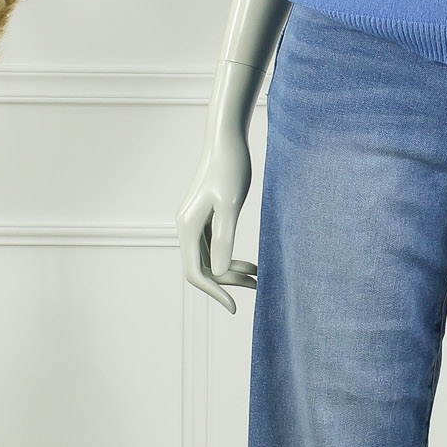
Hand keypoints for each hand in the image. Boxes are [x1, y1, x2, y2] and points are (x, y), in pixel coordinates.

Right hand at [176, 136, 257, 314]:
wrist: (227, 139)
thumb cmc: (231, 168)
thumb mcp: (231, 204)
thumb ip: (223, 238)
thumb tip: (217, 272)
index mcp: (188, 227)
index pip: (195, 272)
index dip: (214, 292)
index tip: (235, 307)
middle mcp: (187, 227)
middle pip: (203, 268)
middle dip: (228, 282)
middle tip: (259, 286)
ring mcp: (195, 222)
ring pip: (209, 259)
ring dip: (231, 272)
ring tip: (260, 277)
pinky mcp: (205, 216)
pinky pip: (214, 247)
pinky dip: (231, 258)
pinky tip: (252, 264)